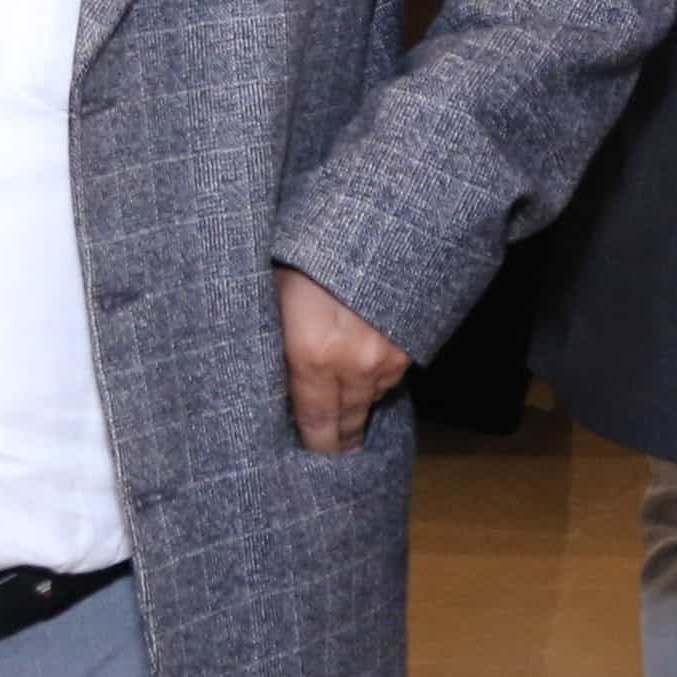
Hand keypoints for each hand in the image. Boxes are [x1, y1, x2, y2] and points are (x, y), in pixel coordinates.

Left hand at [280, 266, 409, 453]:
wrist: (375, 221)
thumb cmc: (307, 254)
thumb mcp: (273, 298)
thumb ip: (274, 347)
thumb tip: (269, 385)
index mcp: (309, 354)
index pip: (312, 422)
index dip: (311, 444)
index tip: (307, 456)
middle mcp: (351, 364)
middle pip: (344, 424)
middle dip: (335, 441)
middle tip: (329, 454)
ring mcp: (384, 357)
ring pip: (368, 401)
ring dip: (354, 406)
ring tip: (341, 411)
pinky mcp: (408, 346)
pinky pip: (388, 378)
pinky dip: (373, 379)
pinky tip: (360, 369)